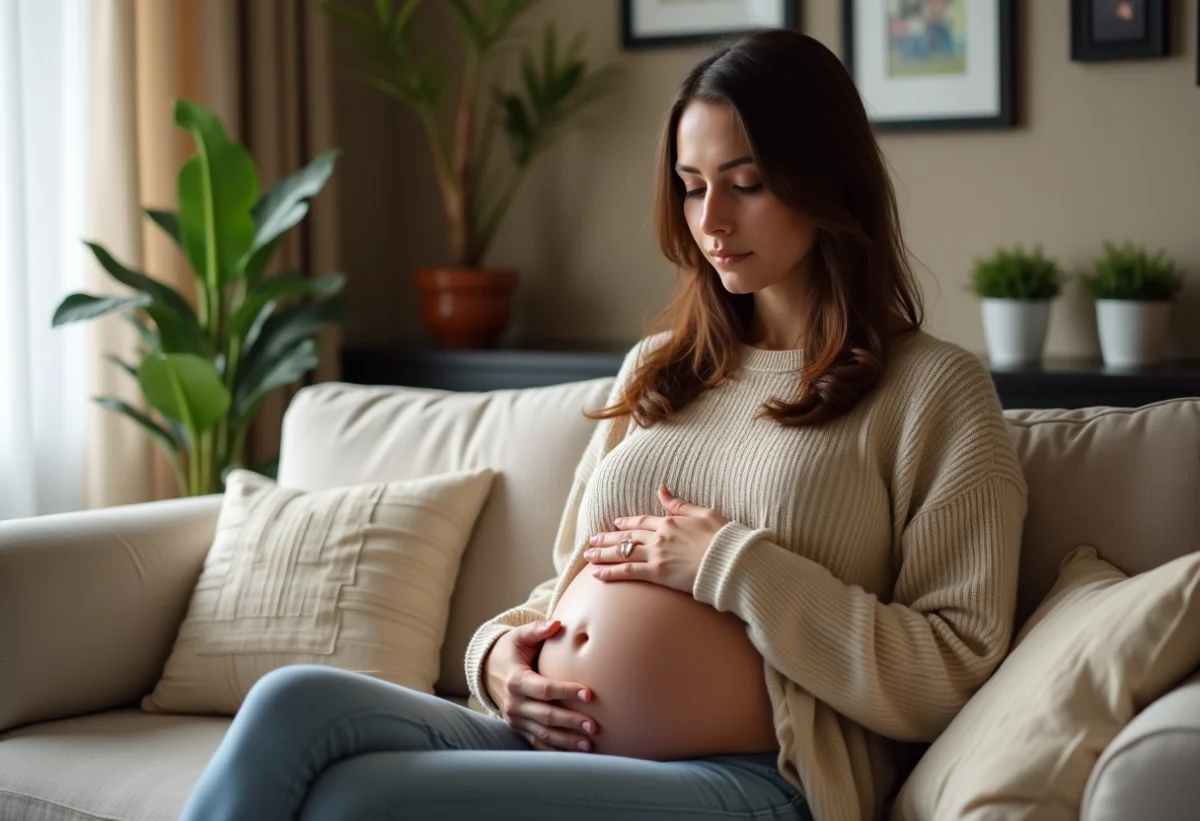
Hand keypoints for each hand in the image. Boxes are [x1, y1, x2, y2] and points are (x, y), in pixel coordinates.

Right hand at [484, 620, 598, 752]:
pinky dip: (556, 750)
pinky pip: (538, 743)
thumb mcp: (519, 636)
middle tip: (594, 725)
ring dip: (566, 740)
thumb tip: (557, 623)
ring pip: (543, 734)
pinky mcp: (519, 729)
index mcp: (516, 681)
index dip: (566, 692)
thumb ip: (537, 629)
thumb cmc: (510, 651)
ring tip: (589, 743)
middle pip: (546, 716)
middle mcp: (514, 704)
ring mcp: (516, 720)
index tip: (589, 693)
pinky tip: (574, 753)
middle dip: (570, 721)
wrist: (488, 671)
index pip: (545, 689)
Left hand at [584, 485, 727, 593]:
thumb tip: (662, 489)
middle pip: (626, 536)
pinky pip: (628, 571)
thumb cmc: (724, 539)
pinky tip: (597, 574)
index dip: (626, 523)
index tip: (615, 524)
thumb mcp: (704, 513)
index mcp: (670, 521)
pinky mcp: (657, 573)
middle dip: (607, 538)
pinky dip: (610, 572)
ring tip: (588, 555)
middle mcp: (659, 536)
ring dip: (603, 554)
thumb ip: (680, 504)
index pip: (642, 521)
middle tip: (592, 540)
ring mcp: (657, 554)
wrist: (731, 562)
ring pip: (622, 552)